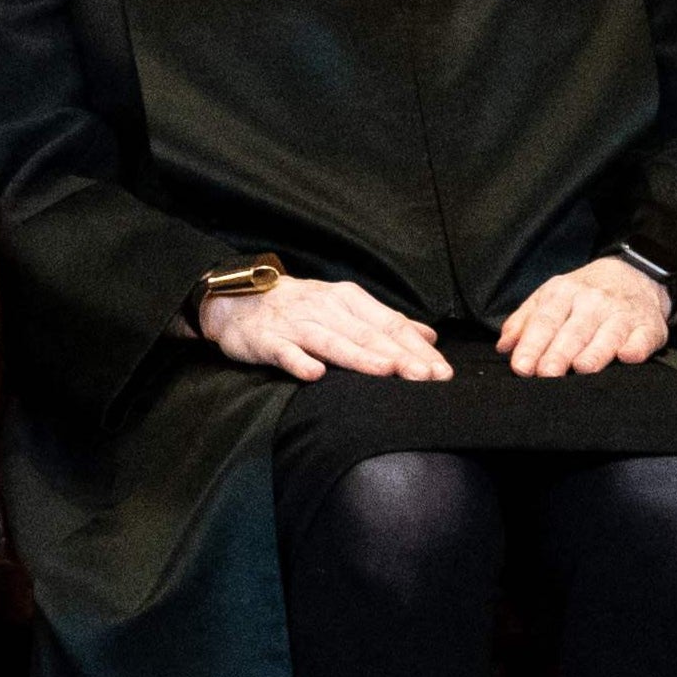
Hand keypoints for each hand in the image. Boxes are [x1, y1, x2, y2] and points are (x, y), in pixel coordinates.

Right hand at [192, 272, 447, 381]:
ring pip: (331, 341)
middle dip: (398, 356)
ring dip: (358, 356)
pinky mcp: (265, 339)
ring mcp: (294, 323)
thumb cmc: (298, 307)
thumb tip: (430, 337)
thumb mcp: (343, 306)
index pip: (389, 324)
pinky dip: (298, 361)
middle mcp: (324, 308)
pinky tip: (314, 374)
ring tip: (385, 371)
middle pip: (366, 334)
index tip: (442, 371)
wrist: (235, 298)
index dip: (416, 347)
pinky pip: (284, 351)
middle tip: (426, 377)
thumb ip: (385, 322)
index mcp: (347, 299)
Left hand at [499, 257, 676, 379]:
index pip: (544, 322)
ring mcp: (622, 314)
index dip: (532, 345)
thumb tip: (504, 347)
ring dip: (594, 352)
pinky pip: (643, 338)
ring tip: (581, 368)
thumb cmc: (584, 293)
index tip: (521, 367)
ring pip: (607, 335)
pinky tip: (627, 357)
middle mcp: (592, 302)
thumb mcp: (549, 296)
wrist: (634, 275)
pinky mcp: (649, 326)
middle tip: (545, 374)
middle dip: (558, 354)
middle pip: (573, 332)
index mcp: (562, 293)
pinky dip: (635, 347)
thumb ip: (524, 321)